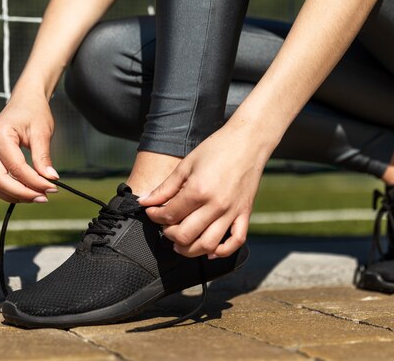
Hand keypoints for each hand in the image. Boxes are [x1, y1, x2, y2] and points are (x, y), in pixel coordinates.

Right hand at [0, 87, 57, 202]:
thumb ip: (43, 157)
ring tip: (32, 197)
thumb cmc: (34, 114)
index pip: (16, 168)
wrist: (24, 102)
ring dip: (8, 195)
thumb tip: (50, 179)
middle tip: (44, 197)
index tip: (53, 188)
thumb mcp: (42, 132)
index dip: (35, 182)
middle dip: (22, 193)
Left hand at [138, 123, 270, 257]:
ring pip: (207, 245)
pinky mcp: (245, 214)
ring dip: (190, 249)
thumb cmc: (217, 149)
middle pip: (185, 235)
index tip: (151, 212)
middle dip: (169, 234)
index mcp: (198, 190)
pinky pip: (236, 242)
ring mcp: (232, 212)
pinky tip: (210, 250)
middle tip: (165, 226)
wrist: (248, 142)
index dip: (155, 215)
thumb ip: (165, 187)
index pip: (170, 214)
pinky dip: (222, 251)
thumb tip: (145, 202)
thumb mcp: (186, 164)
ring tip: (181, 243)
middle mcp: (216, 205)